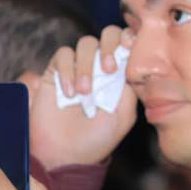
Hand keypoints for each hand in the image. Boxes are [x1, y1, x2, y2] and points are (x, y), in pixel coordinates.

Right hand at [29, 26, 137, 169]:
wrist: (66, 155)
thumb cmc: (98, 138)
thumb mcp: (123, 115)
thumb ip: (130, 88)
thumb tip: (134, 63)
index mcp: (121, 73)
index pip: (128, 43)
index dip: (130, 37)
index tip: (129, 46)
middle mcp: (101, 65)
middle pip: (108, 34)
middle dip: (110, 46)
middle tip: (108, 69)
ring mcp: (78, 67)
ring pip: (85, 44)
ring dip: (87, 65)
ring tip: (85, 93)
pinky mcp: (56, 72)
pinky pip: (63, 55)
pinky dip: (67, 70)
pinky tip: (69, 93)